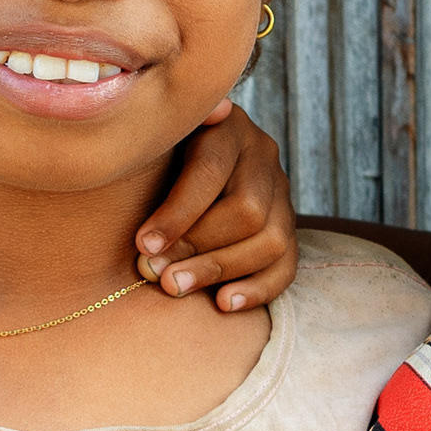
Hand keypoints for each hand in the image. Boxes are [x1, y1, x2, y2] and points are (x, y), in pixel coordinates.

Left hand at [132, 103, 299, 313]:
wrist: (178, 158)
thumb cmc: (156, 152)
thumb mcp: (154, 138)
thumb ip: (158, 139)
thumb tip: (180, 127)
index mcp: (229, 126)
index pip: (212, 171)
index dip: (178, 212)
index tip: (142, 244)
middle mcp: (262, 156)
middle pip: (247, 211)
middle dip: (197, 247)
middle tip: (153, 271)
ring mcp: (281, 193)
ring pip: (271, 241)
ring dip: (220, 270)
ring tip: (175, 287)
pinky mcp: (287, 228)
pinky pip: (286, 265)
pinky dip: (257, 289)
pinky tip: (223, 304)